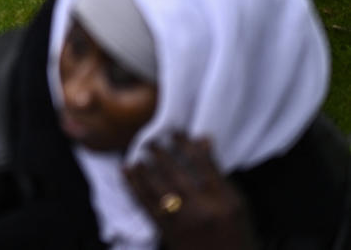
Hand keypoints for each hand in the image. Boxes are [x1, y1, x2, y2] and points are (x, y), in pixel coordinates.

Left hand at [124, 135, 257, 249]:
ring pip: (158, 188)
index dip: (187, 145)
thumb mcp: (238, 206)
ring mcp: (182, 222)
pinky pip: (145, 204)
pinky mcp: (166, 232)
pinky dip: (133, 184)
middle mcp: (203, 211)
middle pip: (178, 175)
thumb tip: (203, 140)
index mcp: (225, 202)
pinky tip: (127, 170)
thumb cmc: (235, 234)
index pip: (204, 165)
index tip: (176, 132)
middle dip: (162, 154)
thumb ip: (219, 174)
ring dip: (145, 167)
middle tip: (152, 139)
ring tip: (138, 151)